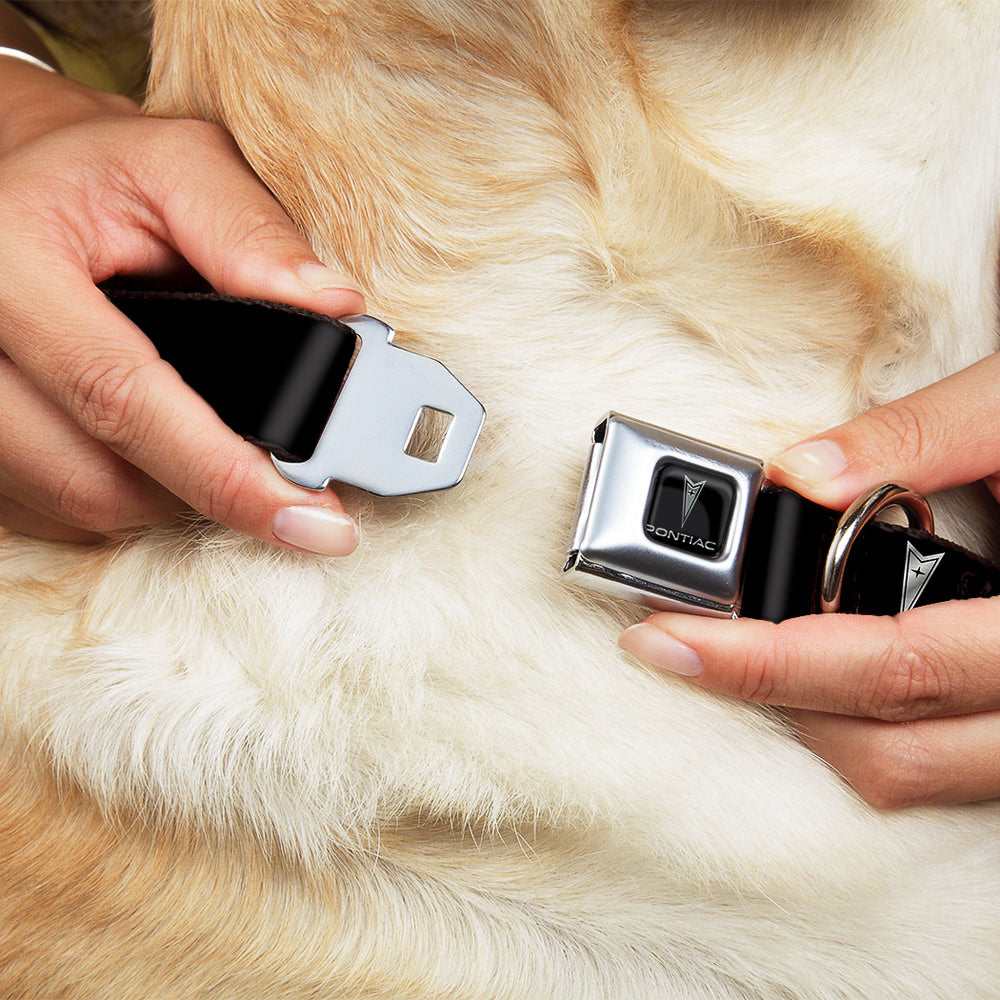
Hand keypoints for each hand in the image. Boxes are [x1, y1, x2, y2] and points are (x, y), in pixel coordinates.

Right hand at [0, 58, 363, 552]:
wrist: (19, 185)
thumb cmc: (100, 175)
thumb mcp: (177, 166)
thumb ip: (250, 230)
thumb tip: (332, 305)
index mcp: (10, 267)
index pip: (122, 398)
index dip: (225, 474)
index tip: (314, 522)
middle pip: (96, 479)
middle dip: (208, 491)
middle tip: (288, 486)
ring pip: (79, 505)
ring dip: (169, 495)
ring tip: (224, 451)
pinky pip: (55, 509)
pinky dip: (127, 495)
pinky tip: (164, 453)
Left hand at [619, 351, 999, 808]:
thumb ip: (920, 436)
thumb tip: (799, 474)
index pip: (895, 668)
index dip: (768, 662)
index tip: (669, 638)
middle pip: (892, 749)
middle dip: (768, 698)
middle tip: (678, 642)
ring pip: (914, 774)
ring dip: (812, 721)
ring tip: (738, 652)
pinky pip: (941, 764)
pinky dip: (866, 725)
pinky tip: (819, 667)